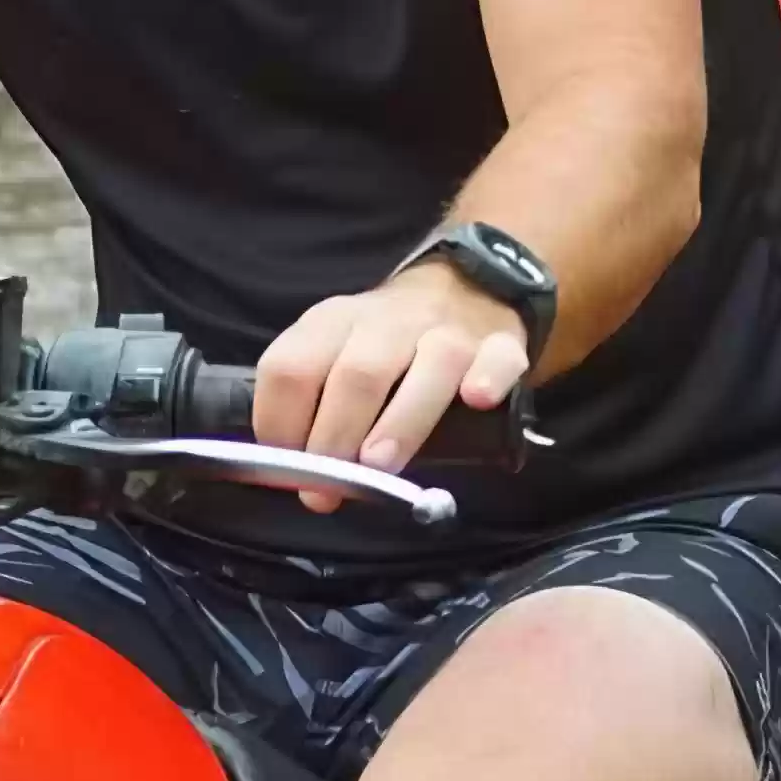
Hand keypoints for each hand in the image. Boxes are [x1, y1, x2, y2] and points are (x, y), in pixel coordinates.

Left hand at [252, 260, 530, 511]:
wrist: (463, 292)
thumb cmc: (387, 349)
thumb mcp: (336, 361)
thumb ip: (317, 418)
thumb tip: (311, 488)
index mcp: (332, 323)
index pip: (289, 366)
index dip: (280, 423)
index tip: (288, 470)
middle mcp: (387, 321)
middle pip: (357, 372)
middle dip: (336, 435)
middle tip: (330, 486)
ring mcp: (448, 330)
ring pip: (430, 364)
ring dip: (402, 421)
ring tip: (380, 465)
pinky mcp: (501, 344)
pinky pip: (498, 357)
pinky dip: (488, 378)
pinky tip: (477, 400)